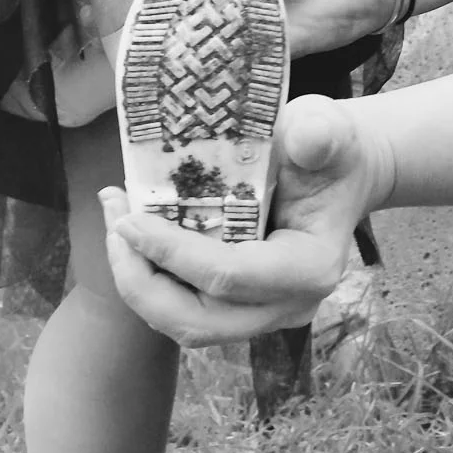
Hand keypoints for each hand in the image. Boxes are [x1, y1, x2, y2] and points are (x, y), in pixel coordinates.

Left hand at [100, 96, 395, 345]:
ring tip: (115, 222)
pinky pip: (186, 308)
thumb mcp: (326, 127)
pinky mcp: (241, 308)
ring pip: (186, 324)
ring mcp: (265, 313)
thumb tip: (308, 138)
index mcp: (311, 267)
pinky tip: (134, 232)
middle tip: (114, 224)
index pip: (231, 277)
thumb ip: (319, 133)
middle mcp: (288, 304)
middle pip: (199, 322)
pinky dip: (152, 278)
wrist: (339, 171)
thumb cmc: (329, 148)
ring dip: (139, 282)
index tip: (128, 218)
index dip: (173, 253)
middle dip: (141, 282)